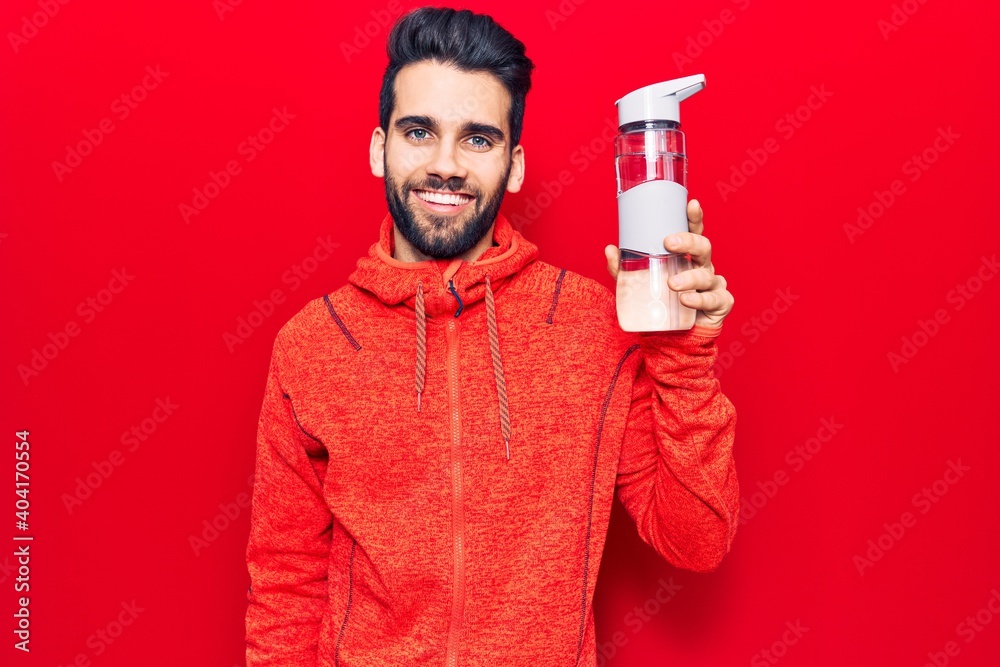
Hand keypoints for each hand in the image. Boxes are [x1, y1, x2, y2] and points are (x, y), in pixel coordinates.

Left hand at [604, 199, 733, 328]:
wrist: (673, 339)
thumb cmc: (660, 305)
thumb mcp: (637, 286)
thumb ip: (623, 270)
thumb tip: (610, 250)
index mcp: (687, 257)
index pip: (694, 232)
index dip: (694, 217)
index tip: (691, 204)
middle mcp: (703, 267)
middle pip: (703, 247)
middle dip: (688, 242)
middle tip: (669, 243)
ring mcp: (714, 285)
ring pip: (706, 275)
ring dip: (689, 277)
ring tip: (672, 284)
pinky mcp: (720, 303)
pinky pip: (714, 299)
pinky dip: (700, 299)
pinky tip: (687, 299)